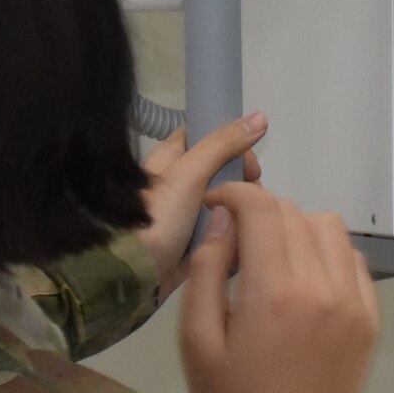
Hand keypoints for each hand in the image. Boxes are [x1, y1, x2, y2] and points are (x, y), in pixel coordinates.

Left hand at [139, 114, 265, 300]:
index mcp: (170, 158)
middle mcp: (177, 182)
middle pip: (222, 172)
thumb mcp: (189, 175)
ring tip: (247, 224)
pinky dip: (233, 234)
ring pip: (225, 203)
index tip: (250, 166)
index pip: (207, 136)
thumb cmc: (157, 218)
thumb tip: (260, 117)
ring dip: (240, 212)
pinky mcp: (192, 240)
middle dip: (242, 185)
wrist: (133, 275)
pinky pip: (221, 230)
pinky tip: (242, 241)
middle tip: (250, 200)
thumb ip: (223, 146)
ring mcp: (185, 213)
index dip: (233, 145)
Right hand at [180, 182, 378, 392]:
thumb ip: (207, 270)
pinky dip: (328, 256)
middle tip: (238, 243)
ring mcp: (354, 302)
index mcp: (274, 292)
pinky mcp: (371, 318)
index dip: (234, 195)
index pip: (262, 209)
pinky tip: (306, 283)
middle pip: (294, 212)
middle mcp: (322, 287)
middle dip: (260, 213)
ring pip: (330, 228)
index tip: (216, 205)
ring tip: (275, 260)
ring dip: (298, 229)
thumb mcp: (197, 339)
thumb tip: (224, 220)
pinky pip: (354, 261)